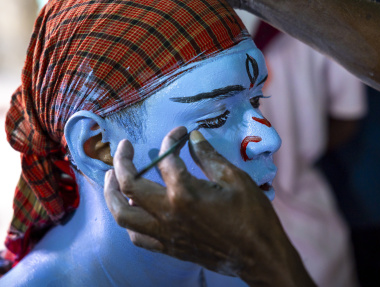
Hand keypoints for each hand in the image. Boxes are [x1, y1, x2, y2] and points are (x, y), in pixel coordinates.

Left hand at [104, 126, 313, 285]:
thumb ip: (208, 156)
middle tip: (124, 147)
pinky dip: (129, 221)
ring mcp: (165, 233)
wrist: (258, 254)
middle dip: (122, 161)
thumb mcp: (234, 178)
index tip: (179, 133)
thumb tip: (193, 137)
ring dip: (112, 194)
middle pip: (129, 185)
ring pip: (123, 215)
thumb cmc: (251, 214)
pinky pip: (137, 236)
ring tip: (111, 178)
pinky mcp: (168, 248)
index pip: (166, 159)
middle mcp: (167, 213)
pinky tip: (133, 210)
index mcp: (185, 192)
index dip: (170, 140)